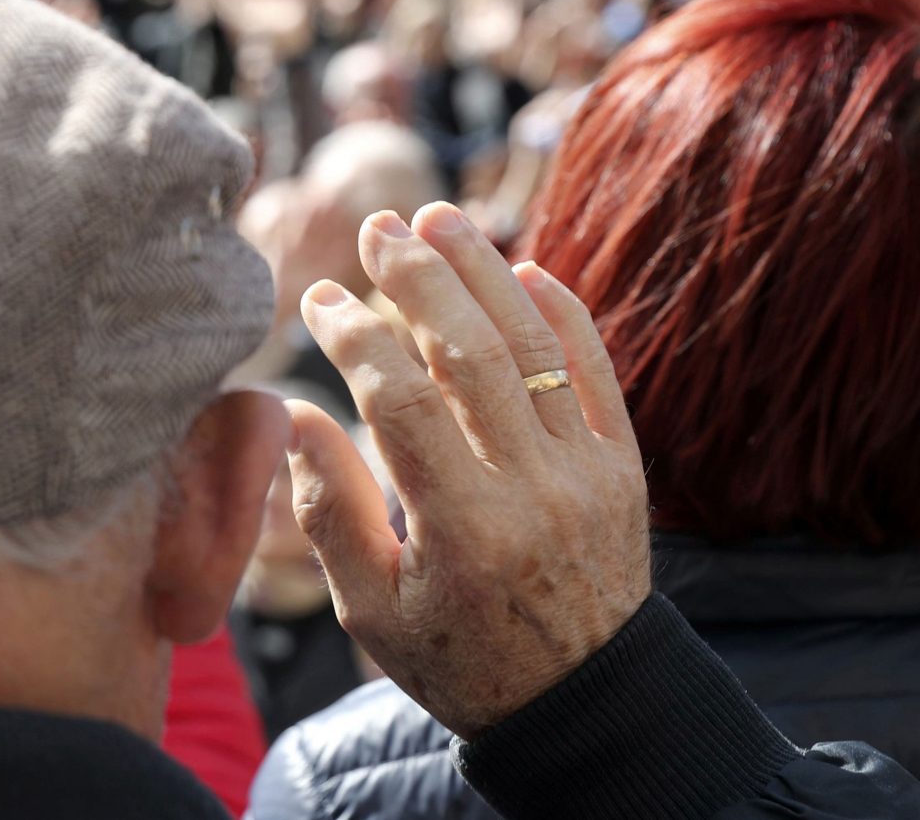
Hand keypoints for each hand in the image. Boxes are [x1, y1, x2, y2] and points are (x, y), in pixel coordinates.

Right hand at [288, 202, 649, 738]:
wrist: (583, 702)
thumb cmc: (457, 658)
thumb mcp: (369, 610)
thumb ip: (327, 511)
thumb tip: (295, 412)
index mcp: (462, 530)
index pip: (402, 401)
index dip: (357, 337)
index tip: (321, 299)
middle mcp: (533, 491)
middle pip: (472, 355)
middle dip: (420, 279)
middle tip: (380, 226)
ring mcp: (589, 474)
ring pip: (536, 347)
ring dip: (486, 273)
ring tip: (440, 219)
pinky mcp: (625, 467)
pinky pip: (599, 371)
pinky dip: (565, 313)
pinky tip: (525, 267)